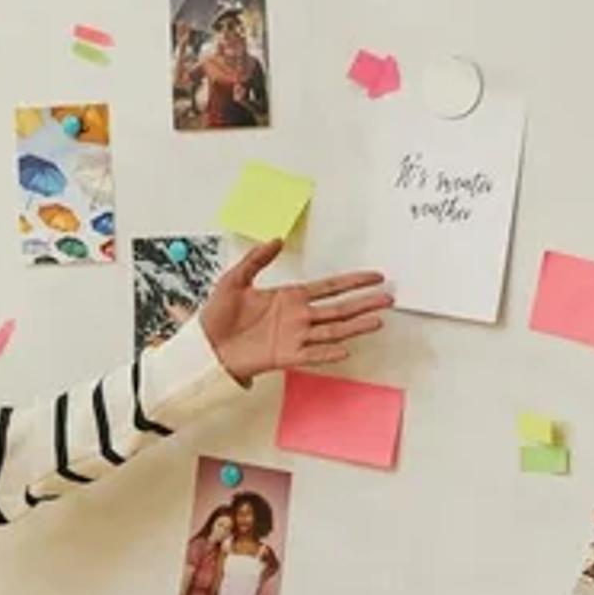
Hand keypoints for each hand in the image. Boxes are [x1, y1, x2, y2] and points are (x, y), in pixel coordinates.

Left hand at [197, 246, 394, 383]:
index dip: (352, 281)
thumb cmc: (217, 315)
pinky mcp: (285, 356)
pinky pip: (313, 354)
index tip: (375, 276)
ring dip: (355, 326)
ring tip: (378, 321)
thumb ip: (256, 259)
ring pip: (332, 330)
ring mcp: (294, 337)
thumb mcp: (234, 280)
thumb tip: (275, 239)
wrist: (205, 345)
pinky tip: (347, 348)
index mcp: (290, 297)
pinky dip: (329, 352)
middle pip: (339, 309)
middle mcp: (298, 317)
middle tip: (388, 298)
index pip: (329, 287)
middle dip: (364, 303)